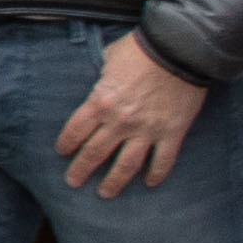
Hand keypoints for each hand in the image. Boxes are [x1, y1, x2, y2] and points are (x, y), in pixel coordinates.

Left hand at [56, 34, 211, 197]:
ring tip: (105, 193)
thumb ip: (102, 78)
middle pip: (94, 153)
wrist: (179, 49)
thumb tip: (99, 84)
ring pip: (125, 165)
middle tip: (73, 182)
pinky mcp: (171, 133)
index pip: (75, 131)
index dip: (67, 144)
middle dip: (81, 170)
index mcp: (100, 102)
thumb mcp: (110, 58)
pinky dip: (156, 174)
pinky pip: (162, 161)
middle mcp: (120, 122)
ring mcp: (146, 130)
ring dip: (113, 182)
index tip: (63, 153)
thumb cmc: (141, 49)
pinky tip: (150, 183)